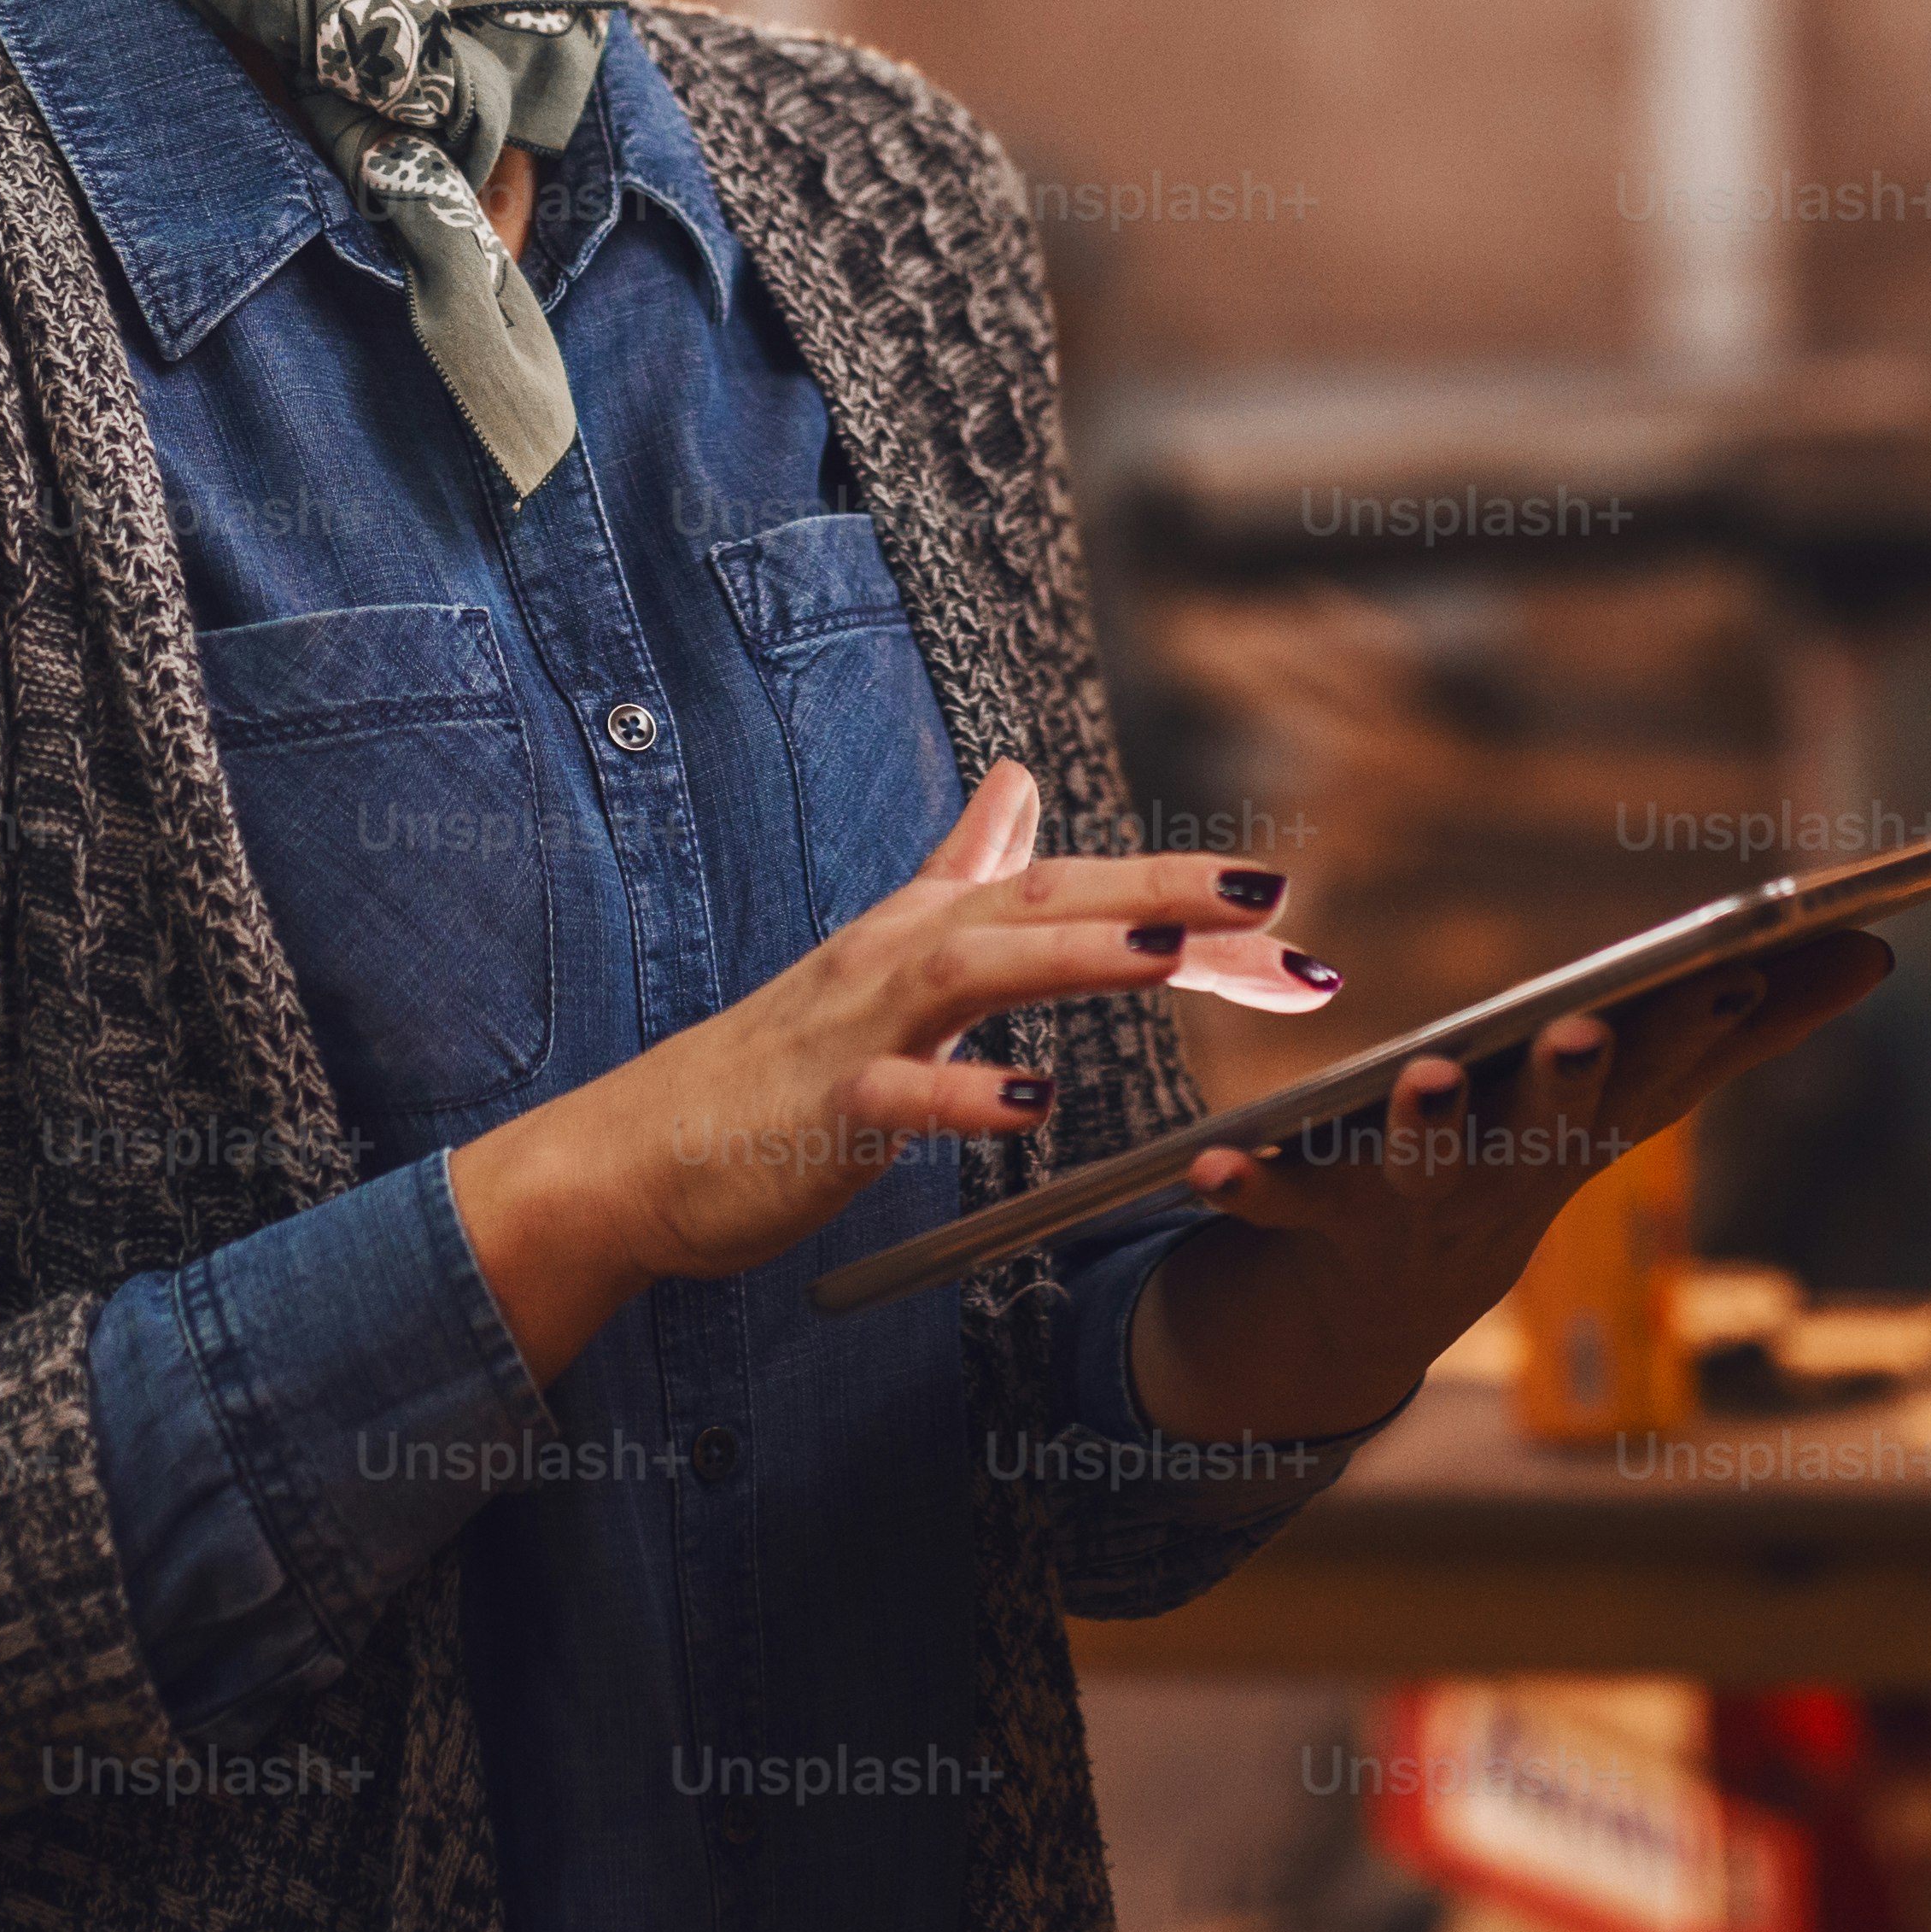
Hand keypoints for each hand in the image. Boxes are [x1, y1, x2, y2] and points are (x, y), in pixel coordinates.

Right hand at [439, 756, 1317, 1383]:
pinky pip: (899, 1100)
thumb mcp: (883, 955)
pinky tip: (1031, 1105)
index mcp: (930, 928)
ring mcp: (858, 1030)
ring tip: (1170, 951)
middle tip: (1276, 897)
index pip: (1077, 891)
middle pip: (1047, 902)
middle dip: (1167, 894)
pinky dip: (963, 1098)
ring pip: (977, 970)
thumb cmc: (772, 1066)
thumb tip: (1014, 779)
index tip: (1289, 907)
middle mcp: (901, 957)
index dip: (1184, 891)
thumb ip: (958, 872)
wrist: (641, 1151)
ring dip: (1076, 955)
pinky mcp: (822, 1112)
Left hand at [1123, 926, 1894, 1443]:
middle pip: (1549, 1129)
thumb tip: (1873, 950)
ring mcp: (1414, 1209)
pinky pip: (1283, 1207)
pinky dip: (1250, 1187)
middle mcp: (1508, 1175)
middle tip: (1582, 1028)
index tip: (1726, 974)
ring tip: (1424, 1079)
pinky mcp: (1317, 1224)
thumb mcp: (1631, 1095)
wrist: (1362, 1319)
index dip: (1688, 1028)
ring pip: (1426, 1170)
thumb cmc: (1516, 1163)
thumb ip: (1749, 1024)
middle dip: (1570, 1081)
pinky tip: (1211, 1164)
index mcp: (1582, 1129)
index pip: (1649, 1073)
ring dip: (1428, 1129)